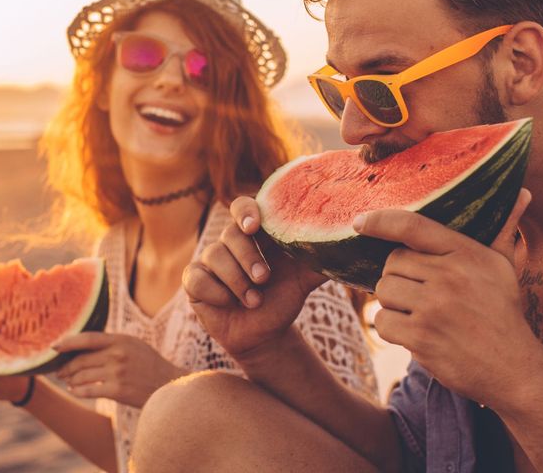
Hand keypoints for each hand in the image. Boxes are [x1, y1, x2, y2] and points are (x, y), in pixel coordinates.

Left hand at [52, 333, 185, 407]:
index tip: (54, 347)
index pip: (88, 338)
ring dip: (71, 380)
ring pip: (82, 376)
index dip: (68, 342)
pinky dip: (78, 391)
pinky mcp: (118, 391)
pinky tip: (75, 390)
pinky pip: (89, 391)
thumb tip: (83, 344)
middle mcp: (118, 355)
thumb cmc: (149, 364)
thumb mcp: (133, 345)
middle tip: (59, 371)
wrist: (168, 384)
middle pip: (81, 360)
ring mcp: (117, 373)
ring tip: (68, 381)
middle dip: (66, 367)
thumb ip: (112, 343)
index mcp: (120, 340)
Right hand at [182, 196, 327, 360]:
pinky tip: (229, 304)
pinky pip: (197, 279)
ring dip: (236, 281)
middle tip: (263, 279)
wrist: (266, 335)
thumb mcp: (304, 280)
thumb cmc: (284, 299)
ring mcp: (210, 261)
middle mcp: (230, 242)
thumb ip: (320, 260)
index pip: (243, 206)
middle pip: (230, 233)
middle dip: (248, 257)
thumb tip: (347, 245)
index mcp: (256, 233)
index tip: (254, 226)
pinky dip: (216, 293)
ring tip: (254, 300)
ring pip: (214, 256)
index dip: (246, 211)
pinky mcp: (195, 282)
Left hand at [362, 189, 542, 407]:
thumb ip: (503, 230)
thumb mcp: (504, 267)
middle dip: (399, 278)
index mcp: (467, 253)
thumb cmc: (503, 312)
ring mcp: (434, 307)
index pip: (413, 226)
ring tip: (421, 315)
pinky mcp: (421, 336)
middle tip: (422, 295)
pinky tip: (416, 334)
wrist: (513, 368)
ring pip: (384, 291)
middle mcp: (450, 275)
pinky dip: (393, 330)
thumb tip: (524, 192)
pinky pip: (383, 322)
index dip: (381, 221)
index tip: (360, 222)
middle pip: (392, 263)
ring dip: (394, 304)